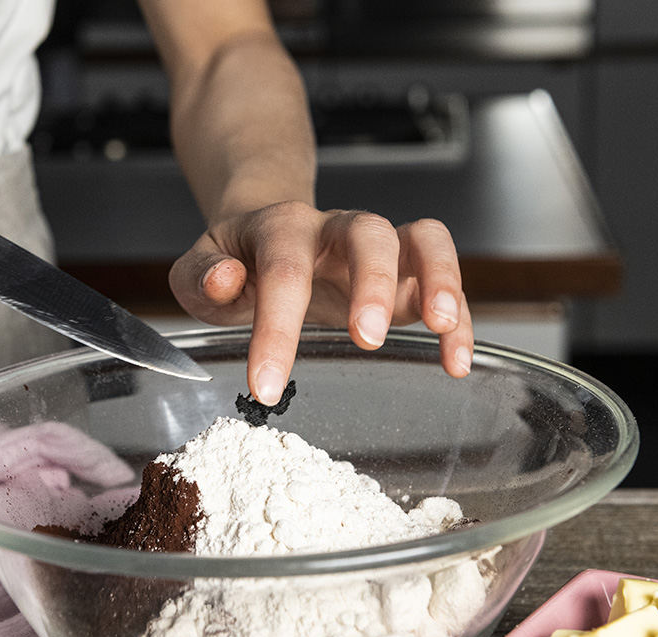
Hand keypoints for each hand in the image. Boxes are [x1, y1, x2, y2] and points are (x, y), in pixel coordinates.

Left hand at [169, 201, 474, 403]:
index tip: (264, 386)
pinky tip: (454, 361)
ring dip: (439, 277)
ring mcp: (377, 249)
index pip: (283, 272)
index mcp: (281, 228)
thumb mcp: (198, 270)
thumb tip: (226, 279)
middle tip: (367, 338)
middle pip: (368, 232)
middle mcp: (336, 229)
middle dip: (372, 282)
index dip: (276, 329)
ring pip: (422, 239)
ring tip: (440, 326)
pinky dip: (459, 317)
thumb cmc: (233, 262)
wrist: (262, 234)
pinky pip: (443, 281)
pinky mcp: (406, 275)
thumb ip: (200, 276)